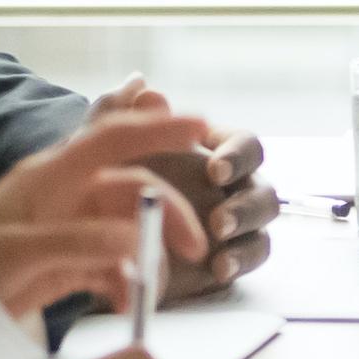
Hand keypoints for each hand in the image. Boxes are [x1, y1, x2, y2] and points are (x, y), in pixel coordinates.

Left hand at [0, 104, 213, 325]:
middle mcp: (74, 194)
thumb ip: (77, 242)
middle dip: (170, 216)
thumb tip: (133, 238)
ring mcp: (79, 227)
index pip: (113, 139)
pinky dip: (124, 287)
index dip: (157, 128)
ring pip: (134, 233)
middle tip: (195, 248)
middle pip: (137, 191)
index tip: (200, 127)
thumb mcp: (19, 251)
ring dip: (148, 263)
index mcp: (55, 175)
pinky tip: (118, 307)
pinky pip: (117, 268)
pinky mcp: (78, 262)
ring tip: (144, 298)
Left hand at [91, 81, 276, 299]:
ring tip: (217, 240)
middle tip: (218, 221)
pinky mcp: (229, 255)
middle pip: (263, 187)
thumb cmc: (107, 181)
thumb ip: (120, 116)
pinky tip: (217, 268)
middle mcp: (232, 185)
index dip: (237, 155)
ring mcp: (235, 222)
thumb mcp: (102, 149)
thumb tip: (146, 90)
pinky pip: (251, 256)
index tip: (214, 170)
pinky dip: (240, 260)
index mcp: (215, 150)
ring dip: (246, 230)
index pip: (244, 145)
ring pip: (262, 222)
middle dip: (246, 204)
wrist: (94, 238)